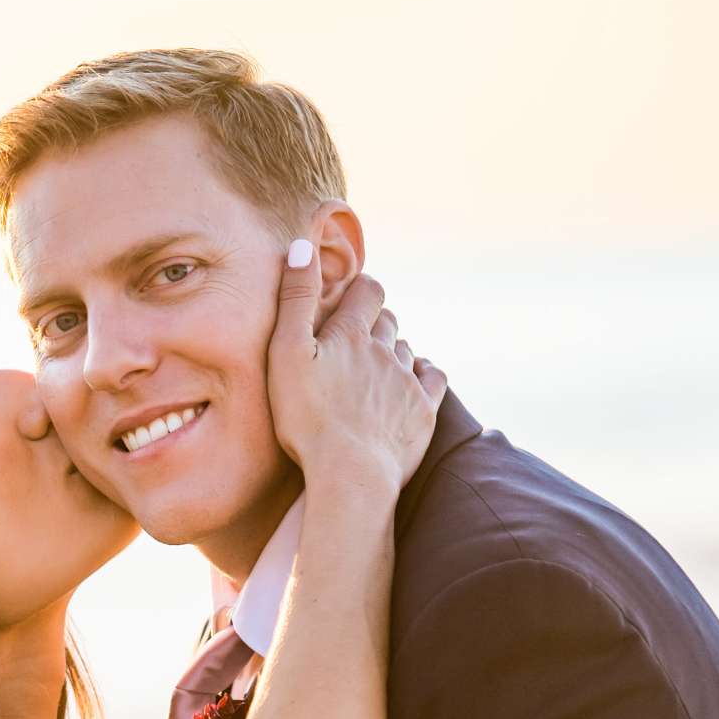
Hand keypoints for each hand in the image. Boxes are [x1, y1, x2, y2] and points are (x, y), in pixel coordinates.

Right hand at [266, 236, 445, 497]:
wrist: (350, 475)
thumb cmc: (307, 419)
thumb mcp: (285, 354)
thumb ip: (295, 298)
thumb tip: (302, 243)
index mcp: (352, 334)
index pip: (368, 291)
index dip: (360, 291)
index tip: (349, 299)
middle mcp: (386, 351)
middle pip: (388, 322)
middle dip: (375, 322)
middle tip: (357, 338)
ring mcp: (407, 382)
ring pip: (407, 350)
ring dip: (394, 351)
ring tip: (376, 366)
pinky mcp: (423, 412)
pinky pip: (432, 378)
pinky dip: (423, 373)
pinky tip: (413, 379)